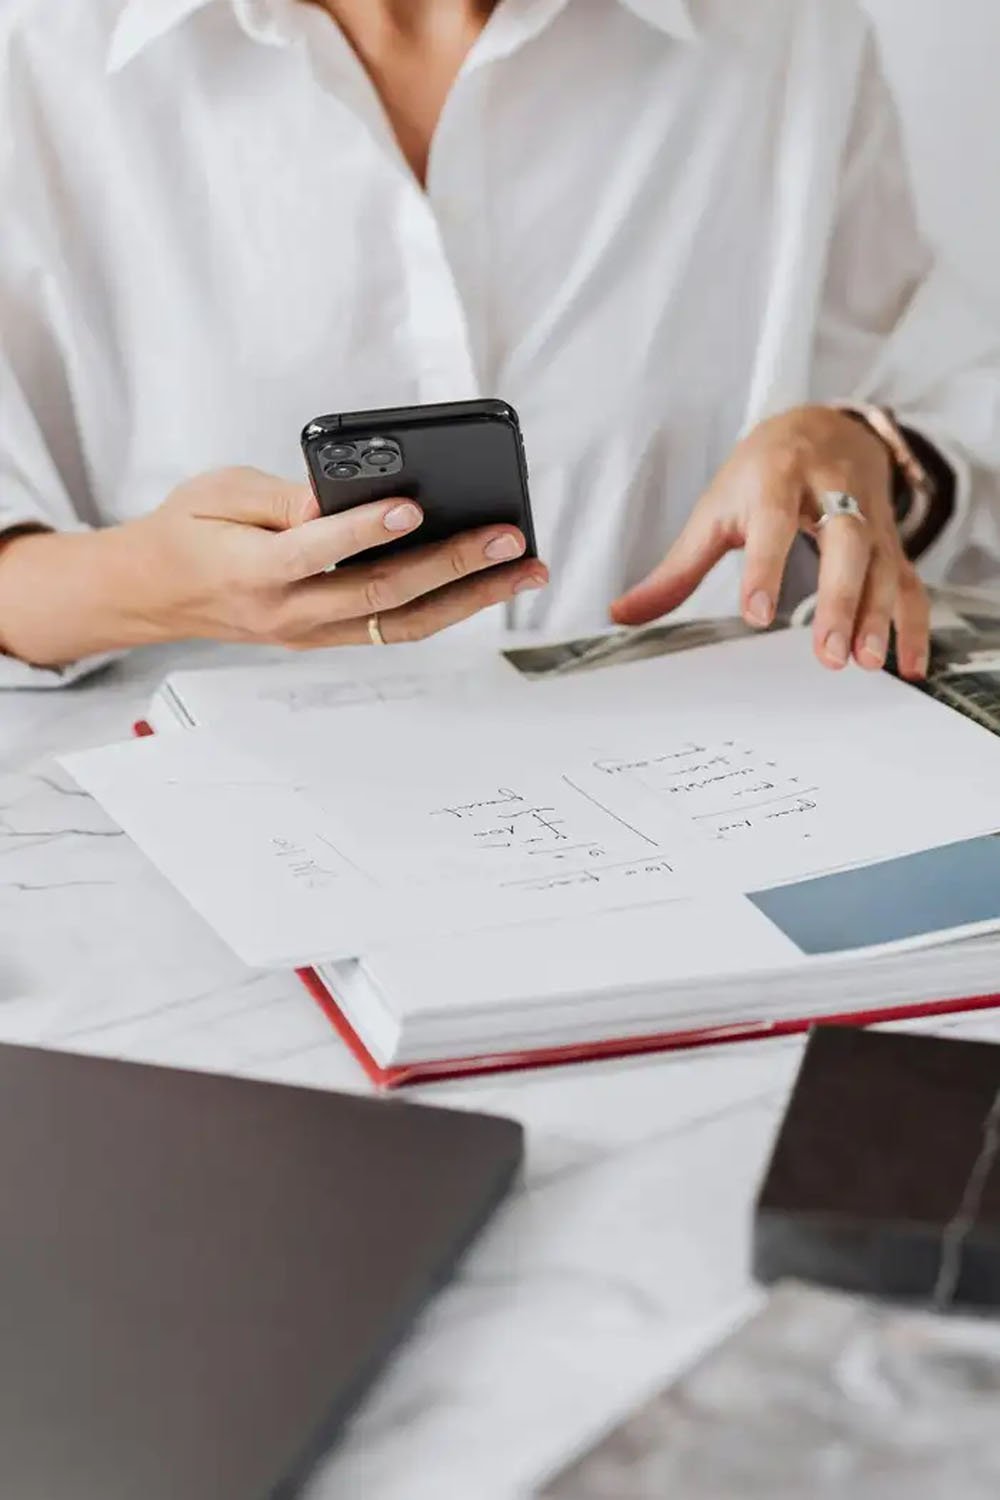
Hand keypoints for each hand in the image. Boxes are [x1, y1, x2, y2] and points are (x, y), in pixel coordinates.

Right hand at [0, 468, 547, 664]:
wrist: (157, 594)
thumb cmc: (188, 531)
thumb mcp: (218, 492)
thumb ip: (279, 497)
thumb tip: (336, 499)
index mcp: (254, 570)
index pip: (319, 549)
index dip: (367, 530)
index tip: (415, 506)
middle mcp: (290, 612)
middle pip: (382, 595)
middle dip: (454, 565)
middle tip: (508, 537)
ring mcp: (312, 633)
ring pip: (402, 624)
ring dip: (470, 598)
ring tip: (523, 570)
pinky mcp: (327, 637)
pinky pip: (394, 628)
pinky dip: (445, 608)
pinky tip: (486, 585)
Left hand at [611, 406, 930, 678]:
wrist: (826, 425)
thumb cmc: (761, 474)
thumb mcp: (716, 509)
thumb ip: (676, 567)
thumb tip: (621, 613)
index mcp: (778, 479)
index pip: (774, 522)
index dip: (766, 567)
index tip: (755, 615)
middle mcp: (832, 492)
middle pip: (845, 542)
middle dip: (839, 598)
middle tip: (828, 654)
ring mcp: (869, 516)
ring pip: (882, 564)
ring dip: (877, 615)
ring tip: (863, 663)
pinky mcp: (892, 540)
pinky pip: (911, 582)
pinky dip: (912, 624)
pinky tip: (907, 665)